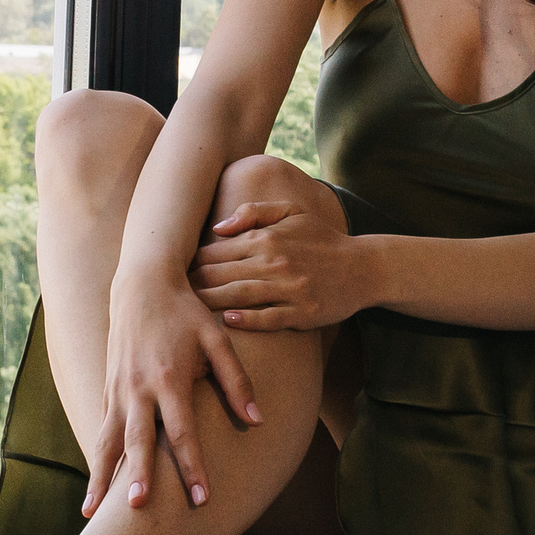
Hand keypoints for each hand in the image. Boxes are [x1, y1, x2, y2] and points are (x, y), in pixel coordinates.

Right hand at [90, 279, 261, 516]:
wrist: (142, 286)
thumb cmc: (186, 314)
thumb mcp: (218, 339)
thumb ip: (237, 381)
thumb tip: (257, 421)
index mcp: (169, 378)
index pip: (183, 432)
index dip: (193, 467)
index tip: (202, 499)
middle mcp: (138, 388)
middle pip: (138, 440)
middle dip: (137, 476)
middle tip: (136, 509)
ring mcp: (118, 390)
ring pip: (107, 441)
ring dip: (99, 477)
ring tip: (90, 512)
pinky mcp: (108, 389)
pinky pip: (102, 430)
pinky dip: (97, 458)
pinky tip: (94, 487)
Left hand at [188, 198, 364, 333]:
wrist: (363, 267)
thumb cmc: (322, 239)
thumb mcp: (292, 213)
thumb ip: (253, 213)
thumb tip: (217, 228)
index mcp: (268, 237)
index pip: (217, 251)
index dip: (191, 262)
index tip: (174, 273)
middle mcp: (276, 260)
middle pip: (221, 274)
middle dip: (193, 285)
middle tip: (171, 297)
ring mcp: (290, 288)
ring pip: (240, 295)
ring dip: (211, 302)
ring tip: (189, 312)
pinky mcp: (303, 312)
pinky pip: (269, 317)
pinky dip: (247, 319)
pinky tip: (227, 321)